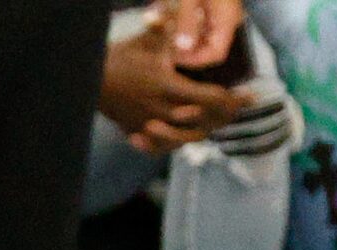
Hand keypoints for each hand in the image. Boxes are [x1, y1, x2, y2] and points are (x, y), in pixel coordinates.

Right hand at [100, 12, 249, 152]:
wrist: (87, 77)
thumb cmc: (119, 58)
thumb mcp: (144, 41)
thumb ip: (163, 28)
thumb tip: (170, 10)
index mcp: (168, 87)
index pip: (212, 99)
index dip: (234, 99)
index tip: (249, 96)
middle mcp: (163, 111)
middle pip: (206, 121)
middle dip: (225, 115)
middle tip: (238, 107)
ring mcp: (151, 126)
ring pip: (189, 138)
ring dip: (207, 130)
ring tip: (218, 121)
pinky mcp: (139, 134)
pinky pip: (162, 148)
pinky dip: (175, 145)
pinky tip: (185, 137)